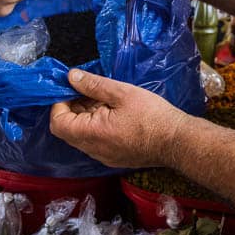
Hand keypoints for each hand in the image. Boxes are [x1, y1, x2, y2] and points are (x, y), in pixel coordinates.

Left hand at [49, 68, 191, 167]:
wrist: (177, 141)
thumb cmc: (152, 116)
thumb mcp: (122, 92)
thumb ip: (93, 84)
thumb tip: (72, 76)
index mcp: (92, 133)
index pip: (58, 123)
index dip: (59, 104)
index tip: (71, 89)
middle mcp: (93, 149)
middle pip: (68, 130)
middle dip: (73, 108)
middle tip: (88, 91)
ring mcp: (103, 156)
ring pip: (82, 137)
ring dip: (85, 117)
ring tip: (104, 100)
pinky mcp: (114, 158)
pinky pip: (95, 142)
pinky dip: (96, 127)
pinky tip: (113, 113)